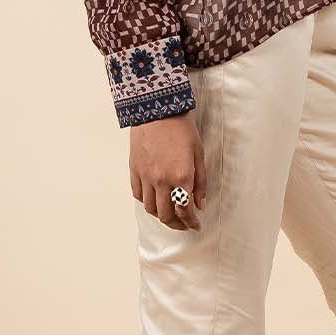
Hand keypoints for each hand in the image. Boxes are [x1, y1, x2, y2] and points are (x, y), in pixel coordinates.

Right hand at [129, 112, 207, 228]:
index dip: (191, 222)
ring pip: (150, 208)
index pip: (185, 210)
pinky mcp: (134, 170)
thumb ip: (201, 182)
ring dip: (161, 215)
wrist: (157, 110)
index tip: (195, 225)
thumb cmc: (181, 129)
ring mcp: (146, 176)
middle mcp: (162, 180)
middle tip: (184, 224)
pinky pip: (138, 195)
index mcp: (182, 176)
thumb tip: (200, 204)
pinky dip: (147, 202)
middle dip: (177, 224)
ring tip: (170, 214)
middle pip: (166, 215)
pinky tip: (155, 199)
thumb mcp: (199, 154)